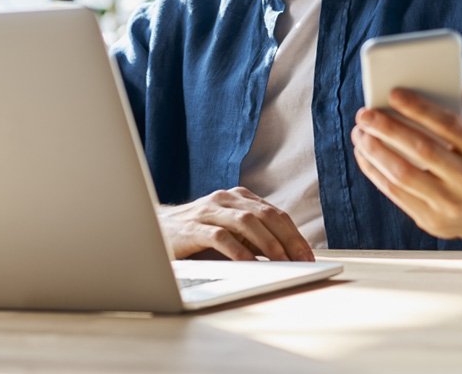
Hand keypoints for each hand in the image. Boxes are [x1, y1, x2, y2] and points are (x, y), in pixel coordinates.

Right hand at [157, 187, 314, 261]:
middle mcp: (226, 199)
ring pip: (247, 222)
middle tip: (303, 260)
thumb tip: (286, 256)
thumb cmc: (196, 234)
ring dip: (269, 244)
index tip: (308, 255)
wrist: (152, 229)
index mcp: (238, 197)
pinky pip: (221, 237)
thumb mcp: (228, 230)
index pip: (275, 213)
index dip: (294, 234)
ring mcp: (209, 211)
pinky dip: (239, 251)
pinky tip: (251, 264)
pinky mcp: (193, 227)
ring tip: (283, 263)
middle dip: (288, 239)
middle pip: (266, 215)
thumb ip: (252, 236)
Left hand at [351, 79, 461, 244]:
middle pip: (422, 150)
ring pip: (403, 174)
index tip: (393, 94)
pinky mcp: (429, 219)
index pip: (450, 125)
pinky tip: (363, 153)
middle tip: (365, 114)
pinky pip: (394, 192)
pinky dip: (373, 171)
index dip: (419, 108)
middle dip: (388, 129)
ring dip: (374, 151)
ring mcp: (450, 204)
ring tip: (359, 133)